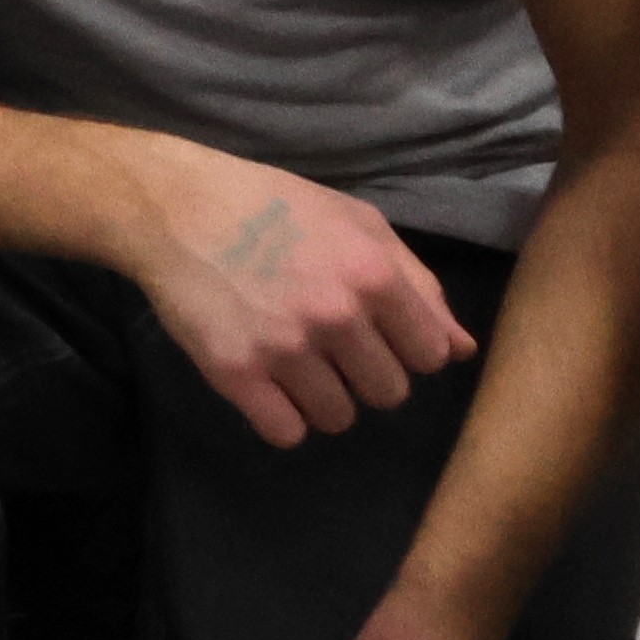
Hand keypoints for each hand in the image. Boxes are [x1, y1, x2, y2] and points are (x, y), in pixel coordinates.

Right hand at [122, 151, 470, 443]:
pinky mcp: (236, 373)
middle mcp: (336, 315)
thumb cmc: (275, 206)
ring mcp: (285, 348)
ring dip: (323, 399)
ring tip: (296, 364)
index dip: (407, 348)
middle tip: (332, 348)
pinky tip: (268, 386)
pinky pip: (286, 432)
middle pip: (389, 393)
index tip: (377, 334)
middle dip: (367, 375)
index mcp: (375, 274)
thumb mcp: (357, 223)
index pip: (432, 356)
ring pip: (339, 418)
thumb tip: (462, 350)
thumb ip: (418, 284)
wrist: (176, 207)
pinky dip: (282, 418)